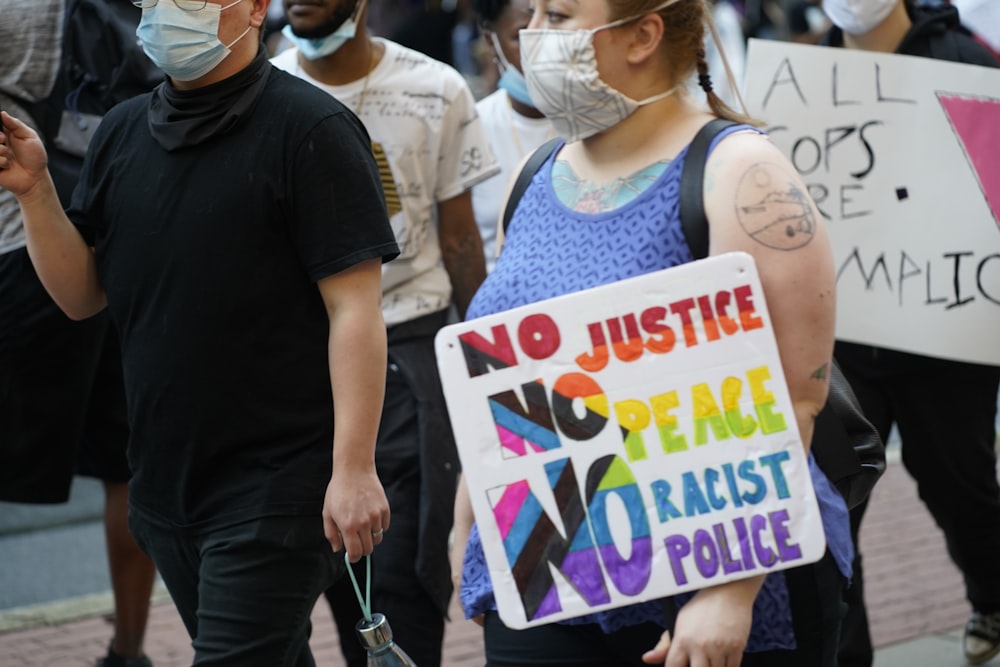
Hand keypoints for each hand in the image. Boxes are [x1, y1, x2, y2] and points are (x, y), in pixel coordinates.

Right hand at [0, 112, 49, 197]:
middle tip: (5, 141)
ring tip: (9, 156)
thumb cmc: (35, 158)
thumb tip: (2, 113)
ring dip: (1, 150)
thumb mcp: (30, 137)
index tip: (3, 134)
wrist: (36, 178)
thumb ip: (16, 124)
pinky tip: (8, 165)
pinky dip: (1, 161)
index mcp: (4, 134)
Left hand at [322, 467, 389, 562]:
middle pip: (368, 549)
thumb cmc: (338, 491)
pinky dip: (378, 527)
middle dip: (362, 549)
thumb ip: (331, 534)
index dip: (353, 558)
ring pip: (377, 538)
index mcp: (347, 526)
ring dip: (370, 536)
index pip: (355, 553)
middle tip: (357, 541)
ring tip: (363, 525)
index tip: (352, 556)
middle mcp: (363, 523)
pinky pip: (384, 527)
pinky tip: (370, 516)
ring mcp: (376, 516)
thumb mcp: (327, 513)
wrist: (354, 471)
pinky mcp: (385, 509)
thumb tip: (337, 549)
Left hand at [642, 580, 758, 666]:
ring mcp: (719, 648)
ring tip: (710, 658)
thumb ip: (665, 644)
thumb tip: (647, 659)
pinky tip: (722, 658)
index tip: (680, 666)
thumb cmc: (702, 608)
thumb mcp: (680, 622)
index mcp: (682, 639)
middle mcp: (700, 645)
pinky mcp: (736, 648)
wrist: (728, 592)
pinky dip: (727, 666)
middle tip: (697, 662)